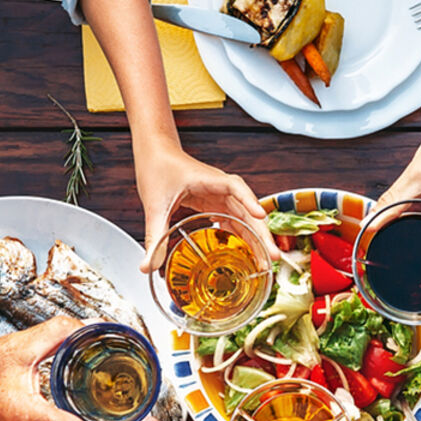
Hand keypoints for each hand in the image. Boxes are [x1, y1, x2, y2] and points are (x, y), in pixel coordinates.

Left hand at [136, 145, 273, 271]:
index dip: (249, 202)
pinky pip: (234, 220)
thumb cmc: (158, 168)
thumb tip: (148, 266)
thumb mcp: (155, 204)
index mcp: (210, 180)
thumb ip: (154, 236)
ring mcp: (220, 196)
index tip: (260, 217)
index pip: (236, 188)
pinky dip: (242, 235)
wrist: (155, 154)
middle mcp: (221, 188)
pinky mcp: (215, 203)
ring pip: (245, 218)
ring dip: (256, 238)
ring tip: (265, 261)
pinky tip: (246, 252)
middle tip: (272, 256)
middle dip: (261, 233)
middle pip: (249, 210)